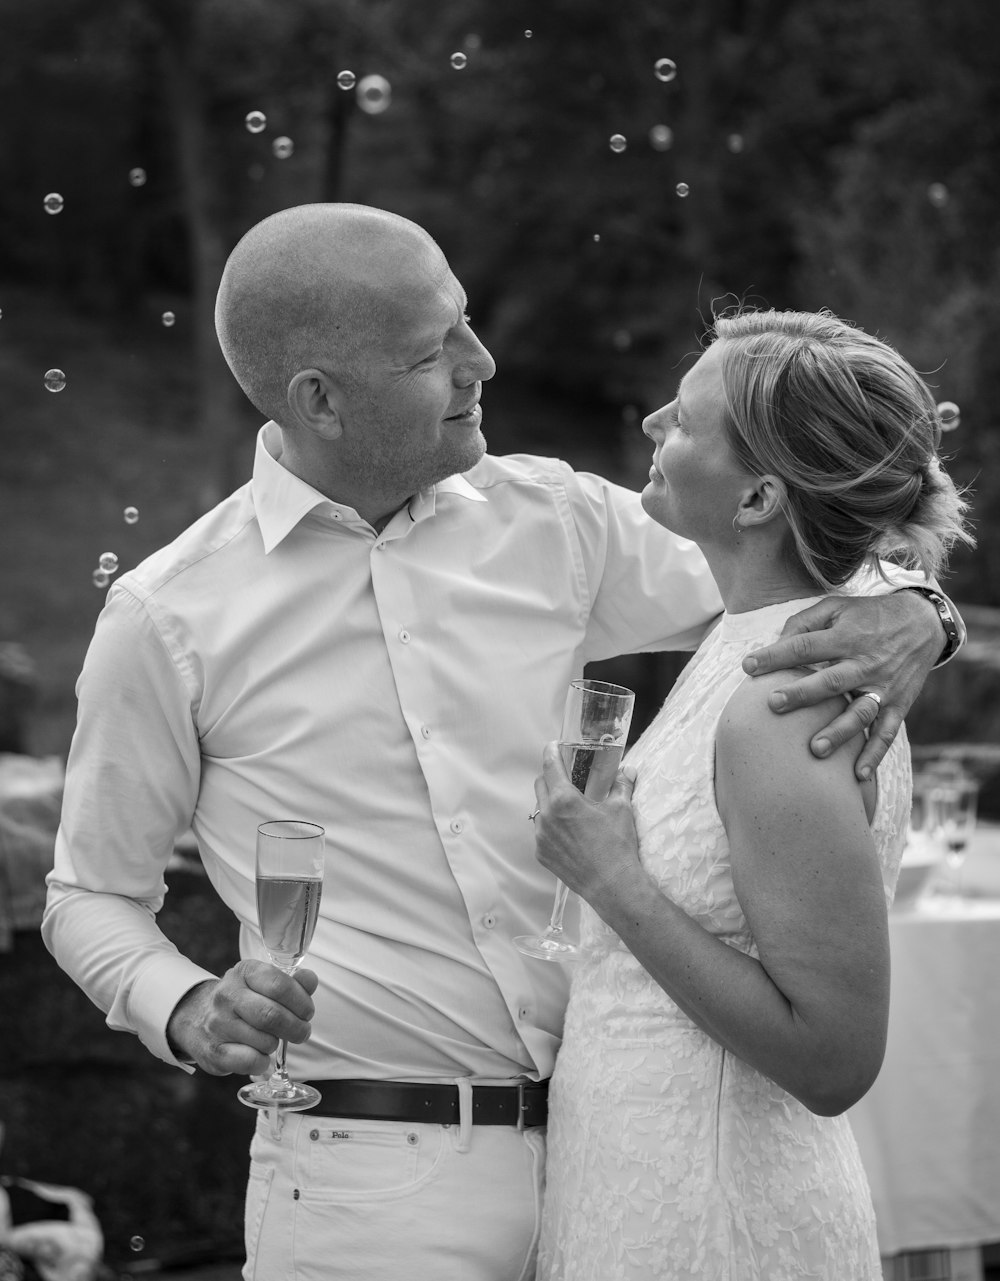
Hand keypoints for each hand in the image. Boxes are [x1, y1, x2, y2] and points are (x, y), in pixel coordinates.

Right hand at [166, 960, 317, 1075]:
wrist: (197, 1017)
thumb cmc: (243, 1000)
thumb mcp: (264, 983)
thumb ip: (292, 982)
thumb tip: (309, 980)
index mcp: (244, 972)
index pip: (279, 984)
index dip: (301, 1001)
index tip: (307, 1012)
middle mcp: (227, 995)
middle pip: (272, 1015)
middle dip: (296, 1028)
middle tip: (302, 1032)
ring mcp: (217, 1023)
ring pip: (264, 1040)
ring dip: (277, 1044)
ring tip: (273, 1039)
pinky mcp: (212, 1051)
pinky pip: (250, 1061)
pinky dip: (263, 1062)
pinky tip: (261, 1055)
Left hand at [532, 742, 642, 907]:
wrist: (612, 886)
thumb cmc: (617, 845)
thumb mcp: (622, 810)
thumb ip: (622, 785)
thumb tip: (628, 770)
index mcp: (564, 800)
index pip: (550, 766)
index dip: (551, 752)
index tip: (553, 745)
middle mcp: (546, 816)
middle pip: (540, 785)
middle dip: (550, 777)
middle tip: (566, 777)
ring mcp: (541, 837)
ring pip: (539, 810)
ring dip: (550, 804)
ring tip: (569, 809)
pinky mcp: (542, 854)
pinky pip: (541, 832)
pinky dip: (551, 827)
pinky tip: (568, 833)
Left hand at [742, 592, 941, 777]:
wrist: (923, 623)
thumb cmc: (868, 616)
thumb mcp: (837, 607)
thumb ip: (804, 622)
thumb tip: (776, 644)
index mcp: (847, 637)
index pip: (806, 646)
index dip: (776, 655)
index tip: (747, 665)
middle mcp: (866, 663)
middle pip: (831, 682)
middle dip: (802, 694)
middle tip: (773, 704)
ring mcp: (884, 687)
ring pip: (860, 713)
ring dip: (839, 733)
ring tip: (815, 750)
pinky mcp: (899, 705)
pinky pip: (887, 733)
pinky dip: (874, 754)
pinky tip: (858, 775)